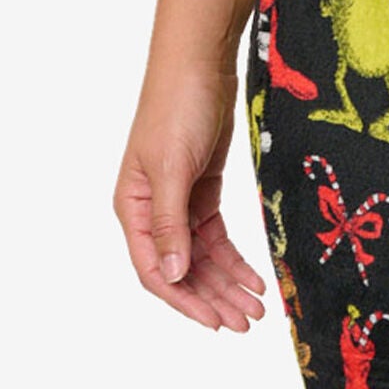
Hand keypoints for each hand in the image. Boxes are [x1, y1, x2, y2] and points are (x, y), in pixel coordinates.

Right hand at [114, 62, 268, 331]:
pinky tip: (255, 280)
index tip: (215, 322)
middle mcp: (151, 213)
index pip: (155, 270)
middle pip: (183, 271)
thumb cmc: (177, 108)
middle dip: (214, 298)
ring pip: (203, 260)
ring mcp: (178, 206)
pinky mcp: (202, 196)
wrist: (200, 66)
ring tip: (256, 310)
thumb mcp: (172, 169)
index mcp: (132, 208)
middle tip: (246, 322)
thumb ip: (170, 224)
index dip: (185, 300)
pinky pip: (217, 241)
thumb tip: (173, 274)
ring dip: (228, 286)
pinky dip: (236, 262)